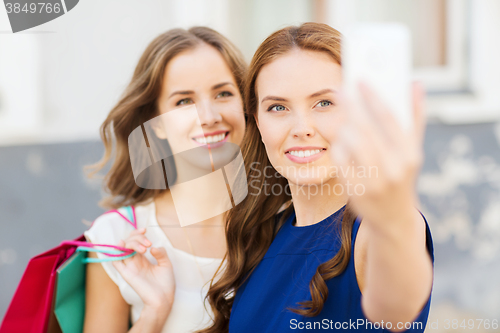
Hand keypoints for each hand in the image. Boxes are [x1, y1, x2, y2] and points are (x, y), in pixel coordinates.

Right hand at [112, 228, 174, 314]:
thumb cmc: (165, 283)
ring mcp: (130, 267)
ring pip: (122, 249)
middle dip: (137, 238)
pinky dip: (115, 252)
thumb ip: (161, 253)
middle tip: (148, 245)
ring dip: (130, 243)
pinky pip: (116, 262)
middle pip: (128, 242)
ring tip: (143, 248)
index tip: (145, 229)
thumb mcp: (166, 264)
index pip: (135, 241)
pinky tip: (123, 245)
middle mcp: (135, 261)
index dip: (137, 233)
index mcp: (143, 259)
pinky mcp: (127, 274)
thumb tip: (152, 247)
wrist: (163, 298)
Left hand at [331, 82, 425, 227]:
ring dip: (346, 128)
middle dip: (352, 108)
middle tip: (341, 90)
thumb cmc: (402, 176)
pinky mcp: (355, 190)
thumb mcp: (413, 152)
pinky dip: (339, 148)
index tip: (361, 80)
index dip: (373, 98)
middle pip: (366, 130)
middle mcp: (393, 168)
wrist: (393, 219)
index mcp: (409, 155)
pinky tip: (342, 143)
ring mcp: (372, 181)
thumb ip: (415, 118)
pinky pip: (340, 160)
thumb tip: (415, 84)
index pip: (389, 119)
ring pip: (351, 144)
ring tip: (346, 119)